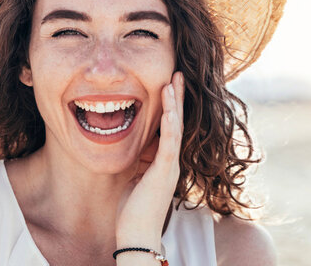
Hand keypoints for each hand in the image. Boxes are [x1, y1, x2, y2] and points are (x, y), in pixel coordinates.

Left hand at [116, 71, 184, 248]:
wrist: (136, 235)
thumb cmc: (133, 211)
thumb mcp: (133, 177)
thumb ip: (137, 160)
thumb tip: (134, 144)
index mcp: (163, 163)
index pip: (169, 128)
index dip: (170, 107)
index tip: (168, 85)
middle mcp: (171, 162)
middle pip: (176, 123)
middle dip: (177, 98)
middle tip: (177, 74)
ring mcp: (170, 166)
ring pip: (175, 127)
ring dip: (175, 103)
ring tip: (173, 81)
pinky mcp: (164, 171)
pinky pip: (170, 141)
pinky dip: (170, 121)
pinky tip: (169, 104)